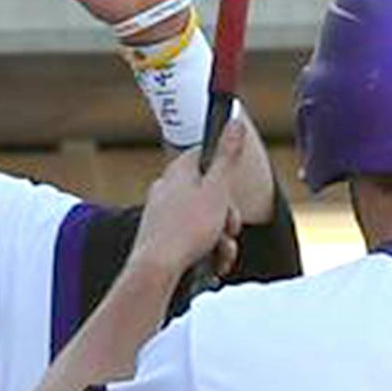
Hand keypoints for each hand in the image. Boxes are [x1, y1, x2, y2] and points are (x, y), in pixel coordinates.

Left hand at [135, 127, 246, 277]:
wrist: (156, 269)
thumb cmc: (186, 230)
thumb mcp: (217, 191)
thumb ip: (228, 157)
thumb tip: (235, 121)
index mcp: (179, 171)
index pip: (205, 155)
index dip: (225, 173)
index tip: (230, 190)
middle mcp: (167, 188)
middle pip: (209, 192)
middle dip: (226, 215)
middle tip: (228, 229)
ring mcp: (162, 213)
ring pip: (203, 218)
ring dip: (220, 238)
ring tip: (219, 254)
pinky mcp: (161, 236)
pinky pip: (191, 237)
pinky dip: (205, 250)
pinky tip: (210, 264)